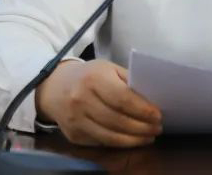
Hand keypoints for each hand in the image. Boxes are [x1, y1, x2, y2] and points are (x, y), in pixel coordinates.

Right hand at [34, 59, 161, 146]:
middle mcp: (82, 100)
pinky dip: (119, 143)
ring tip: (148, 136)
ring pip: (110, 136)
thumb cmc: (89, 76)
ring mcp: (76, 120)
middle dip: (142, 127)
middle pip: (118, 120)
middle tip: (157, 128)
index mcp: (94, 79)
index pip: (123, 99)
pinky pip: (101, 142)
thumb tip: (152, 99)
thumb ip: (128, 81)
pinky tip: (131, 139)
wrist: (54, 87)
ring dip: (133, 139)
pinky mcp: (73, 135)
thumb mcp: (108, 69)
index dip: (142, 110)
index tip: (158, 115)